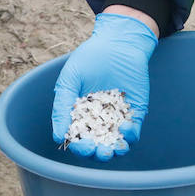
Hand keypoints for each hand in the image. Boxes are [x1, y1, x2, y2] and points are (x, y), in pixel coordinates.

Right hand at [50, 14, 157, 159]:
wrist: (118, 41)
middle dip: (97, 153)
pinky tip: (126, 128)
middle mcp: (100, 121)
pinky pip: (134, 130)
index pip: (79, 139)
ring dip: (115, 151)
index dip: (80, 147)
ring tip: (112, 150)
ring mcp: (118, 117)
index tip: (82, 145)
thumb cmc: (90, 58)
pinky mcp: (136, 112)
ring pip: (117, 143)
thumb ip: (62, 107)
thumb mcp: (69, 80)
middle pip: (98, 146)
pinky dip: (131, 135)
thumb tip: (58, 137)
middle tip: (98, 150)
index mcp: (81, 116)